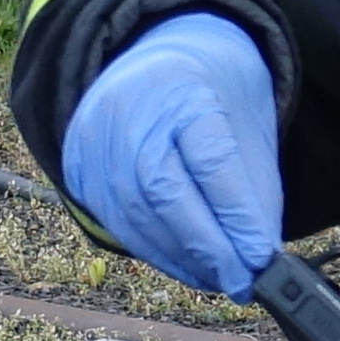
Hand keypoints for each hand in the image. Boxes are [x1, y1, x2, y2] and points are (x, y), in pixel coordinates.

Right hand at [56, 19, 282, 298]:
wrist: (152, 60)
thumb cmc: (210, 92)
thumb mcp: (248, 122)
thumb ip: (252, 187)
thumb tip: (258, 255)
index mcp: (180, 87)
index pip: (209, 160)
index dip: (235, 215)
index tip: (260, 257)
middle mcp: (128, 111)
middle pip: (163, 192)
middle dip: (206, 246)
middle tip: (241, 280)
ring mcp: (95, 140)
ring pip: (135, 216)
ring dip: (180, 258)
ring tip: (219, 279)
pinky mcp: (79, 168)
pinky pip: (115, 222)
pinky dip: (155, 251)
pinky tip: (185, 265)